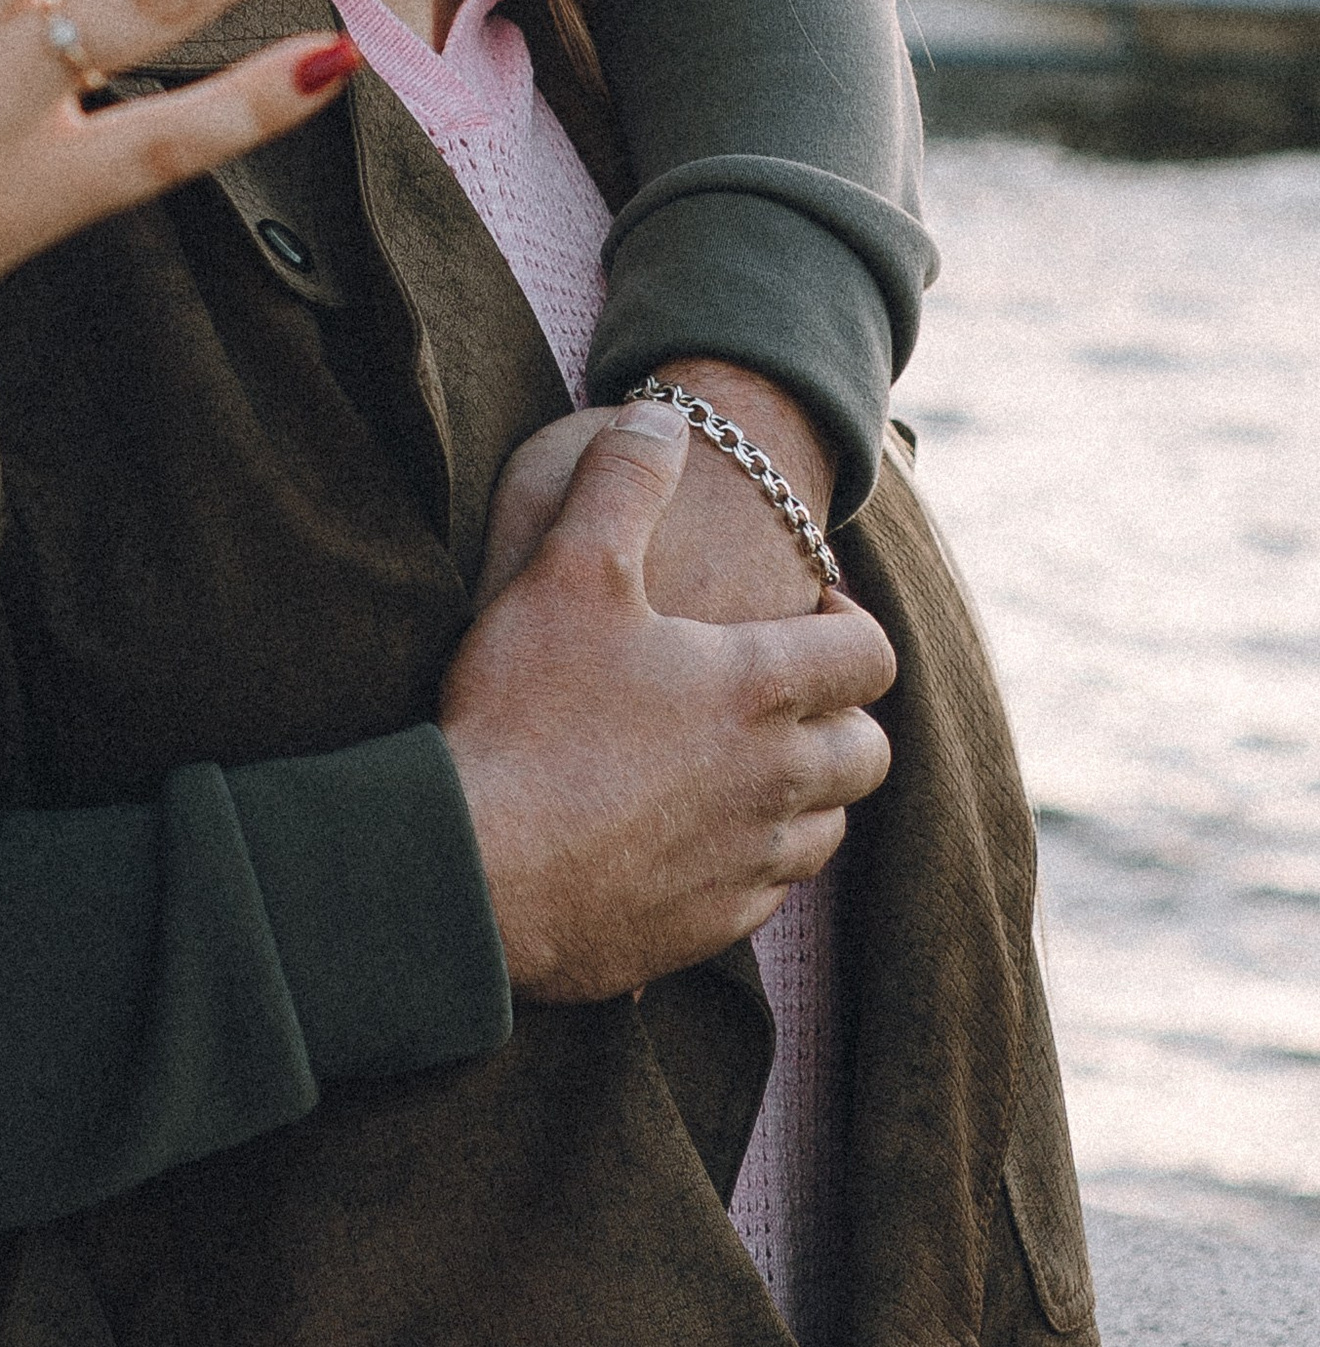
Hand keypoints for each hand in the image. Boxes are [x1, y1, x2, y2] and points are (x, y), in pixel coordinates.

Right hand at [442, 400, 895, 1001]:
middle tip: (780, 693)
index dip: (852, 622)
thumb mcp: (564, 570)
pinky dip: (749, 862)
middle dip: (842, 716)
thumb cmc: (524, 713)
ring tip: (741, 765)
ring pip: (826, 830)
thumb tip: (662, 418)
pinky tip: (691, 839)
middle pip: (868, 753)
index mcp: (758, 688)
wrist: (475, 868)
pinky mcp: (708, 928)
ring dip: (805, 794)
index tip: (806, 612)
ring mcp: (746, 864)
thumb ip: (621, 484)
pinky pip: (765, 896)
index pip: (871, 654)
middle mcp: (775, 781)